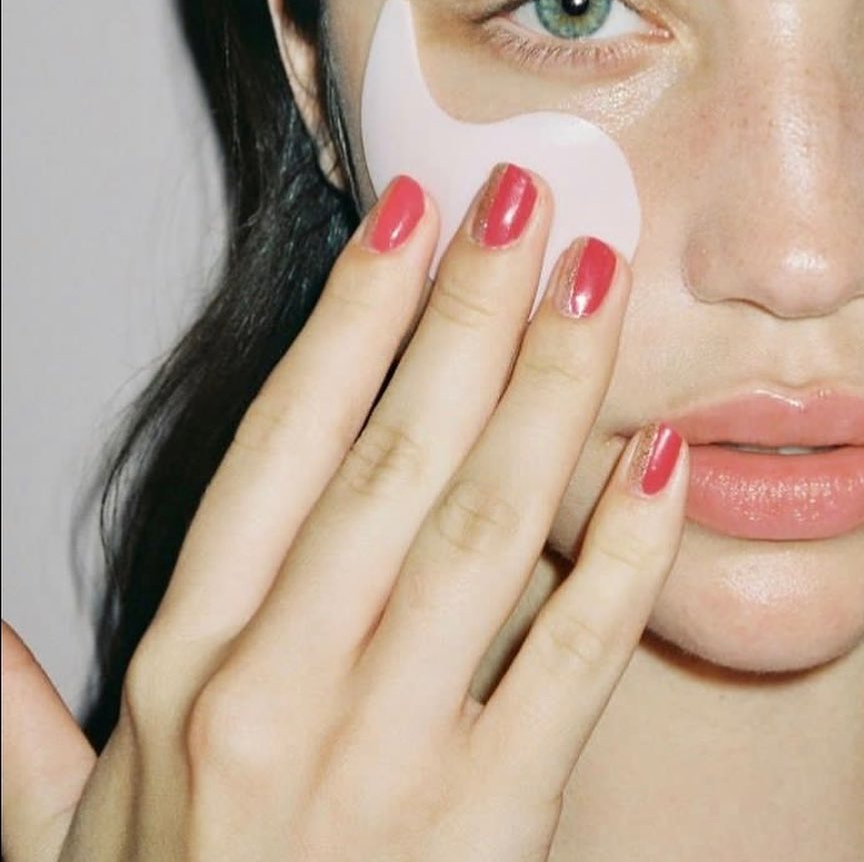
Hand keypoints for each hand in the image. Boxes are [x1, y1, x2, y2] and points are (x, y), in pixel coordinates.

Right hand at [2, 167, 687, 861]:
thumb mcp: (56, 844)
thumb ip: (11, 735)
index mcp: (186, 671)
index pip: (280, 447)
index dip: (349, 320)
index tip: (406, 219)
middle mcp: (279, 694)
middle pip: (394, 456)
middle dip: (468, 313)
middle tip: (529, 201)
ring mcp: (388, 761)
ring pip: (482, 528)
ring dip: (548, 393)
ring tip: (597, 283)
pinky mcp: (489, 833)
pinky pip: (571, 664)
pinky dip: (623, 556)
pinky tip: (662, 464)